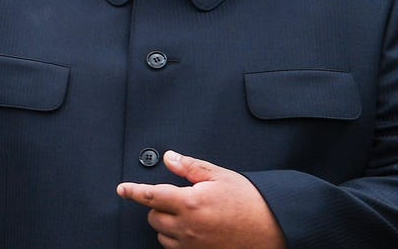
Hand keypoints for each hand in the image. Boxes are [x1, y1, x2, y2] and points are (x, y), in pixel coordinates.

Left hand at [116, 150, 286, 248]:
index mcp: (190, 203)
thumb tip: (169, 157)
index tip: (122, 189)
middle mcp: (188, 228)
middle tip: (177, 198)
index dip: (132, 191)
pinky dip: (177, 240)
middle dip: (158, 206)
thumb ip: (189, 166)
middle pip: (153, 218)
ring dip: (167, 225)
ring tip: (189, 215)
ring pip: (163, 236)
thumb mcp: (219, 176)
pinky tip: (192, 230)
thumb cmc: (251, 202)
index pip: (150, 196)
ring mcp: (194, 246)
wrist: (276, 228)